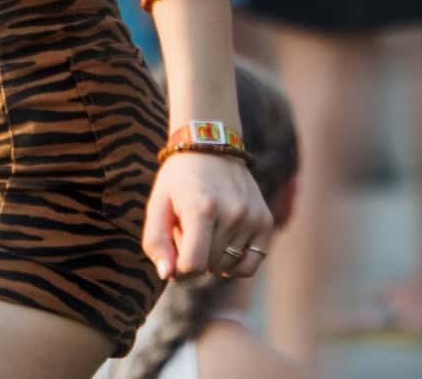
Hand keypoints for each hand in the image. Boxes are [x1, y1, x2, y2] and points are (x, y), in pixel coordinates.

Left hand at [146, 153, 272, 282]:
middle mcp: (233, 213)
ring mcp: (252, 217)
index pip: (192, 267)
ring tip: (209, 230)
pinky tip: (226, 246)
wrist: (212, 146)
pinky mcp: (266, 220)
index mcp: (202, 209)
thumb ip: (156, 242)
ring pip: (228, 267)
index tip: (174, 252)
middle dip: (195, 257)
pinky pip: (252, 263)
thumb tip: (168, 275)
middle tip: (191, 231)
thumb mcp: (157, 205)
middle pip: (209, 267)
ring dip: (214, 257)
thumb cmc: (179, 180)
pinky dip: (237, 263)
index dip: (178, 268)